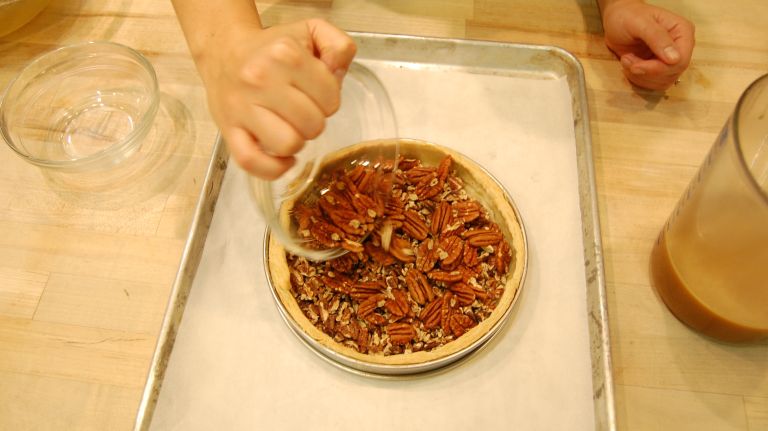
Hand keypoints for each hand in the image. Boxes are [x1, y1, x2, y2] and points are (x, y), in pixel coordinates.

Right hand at [196, 19, 355, 178]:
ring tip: (290, 128)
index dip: (329, 100)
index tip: (315, 94)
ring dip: (296, 142)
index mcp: (286, 54)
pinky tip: (284, 158)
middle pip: (312, 124)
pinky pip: (252, 162)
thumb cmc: (272, 48)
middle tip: (302, 110)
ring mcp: (242, 107)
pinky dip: (274, 168)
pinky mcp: (228, 130)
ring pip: (288, 144)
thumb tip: (338, 71)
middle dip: (314, 122)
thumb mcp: (311, 32)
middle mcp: (261, 79)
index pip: (331, 98)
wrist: (225, 51)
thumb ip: (338, 45)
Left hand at [601, 0, 694, 90]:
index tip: (637, 66)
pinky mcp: (659, 68)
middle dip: (646, 72)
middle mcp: (680, 47)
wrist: (616, 19)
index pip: (681, 60)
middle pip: (672, 73)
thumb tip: (675, 59)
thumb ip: (657, 38)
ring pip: (662, 82)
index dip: (659, 69)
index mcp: (683, 32)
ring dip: (640, 76)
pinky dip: (638, 79)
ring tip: (627, 59)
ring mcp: (670, 59)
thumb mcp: (640, 23)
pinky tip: (629, 65)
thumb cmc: (628, 16)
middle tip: (627, 59)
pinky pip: (653, 83)